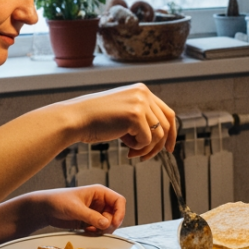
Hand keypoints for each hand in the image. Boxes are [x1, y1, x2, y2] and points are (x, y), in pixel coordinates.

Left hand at [29, 185, 127, 234]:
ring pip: (108, 223)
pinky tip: (86, 230)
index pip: (119, 201)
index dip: (120, 212)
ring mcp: (95, 212)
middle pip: (115, 215)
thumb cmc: (58, 201)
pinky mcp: (89, 221)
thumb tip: (106, 225)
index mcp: (99, 193)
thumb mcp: (75, 208)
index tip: (114, 223)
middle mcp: (100, 202)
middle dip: (109, 224)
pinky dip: (96, 232)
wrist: (44, 209)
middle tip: (99, 229)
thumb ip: (91, 216)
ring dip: (102, 229)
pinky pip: (99, 229)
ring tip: (90, 229)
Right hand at [57, 83, 175, 158]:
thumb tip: (161, 137)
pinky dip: (137, 148)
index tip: (170, 148)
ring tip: (130, 151)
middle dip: (157, 146)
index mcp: (142, 91)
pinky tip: (124, 145)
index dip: (172, 132)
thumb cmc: (96, 120)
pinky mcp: (135, 115)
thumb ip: (142, 119)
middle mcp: (144, 93)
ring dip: (145, 148)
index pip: (167, 113)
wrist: (76, 118)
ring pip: (158, 135)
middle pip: (166, 125)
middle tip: (144, 157)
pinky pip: (147, 140)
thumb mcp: (123, 113)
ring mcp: (140, 103)